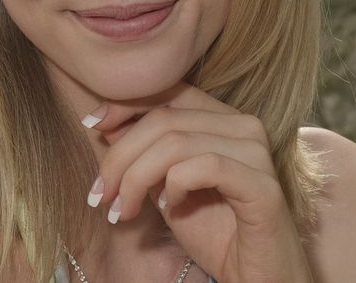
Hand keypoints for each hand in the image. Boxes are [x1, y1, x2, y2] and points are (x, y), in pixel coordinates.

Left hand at [83, 83, 314, 282]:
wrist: (253, 278)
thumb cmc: (214, 232)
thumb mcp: (166, 187)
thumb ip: (144, 154)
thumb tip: (104, 122)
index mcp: (224, 119)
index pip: (170, 91)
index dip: (126, 104)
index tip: (92, 125)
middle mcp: (244, 126)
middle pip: (164, 119)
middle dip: (120, 156)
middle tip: (100, 194)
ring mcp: (256, 153)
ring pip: (177, 142)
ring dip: (137, 178)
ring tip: (123, 211)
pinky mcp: (263, 185)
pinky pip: (204, 167)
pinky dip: (175, 186)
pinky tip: (170, 207)